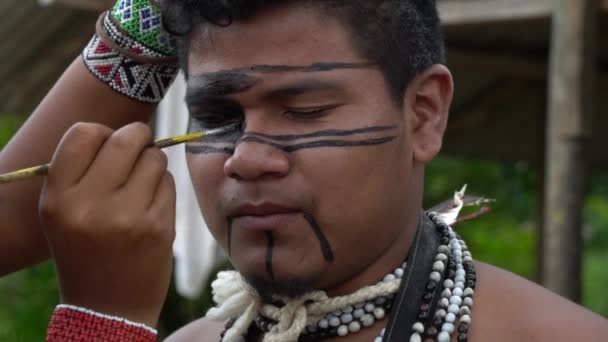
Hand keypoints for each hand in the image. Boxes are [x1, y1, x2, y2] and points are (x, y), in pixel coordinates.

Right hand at [39, 122, 175, 326]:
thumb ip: (81, 170)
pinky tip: (151, 206)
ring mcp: (128, 216)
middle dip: (138, 138)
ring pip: (155, 158)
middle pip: (126, 138)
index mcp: (59, 197)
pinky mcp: (159, 227)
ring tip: (141, 186)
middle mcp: (90, 204)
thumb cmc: (84, 249)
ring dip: (153, 164)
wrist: (107, 306)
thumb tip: (121, 131)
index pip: (84, 133)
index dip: (102, 132)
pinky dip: (163, 187)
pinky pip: (170, 182)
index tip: (109, 144)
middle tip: (139, 147)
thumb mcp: (62, 212)